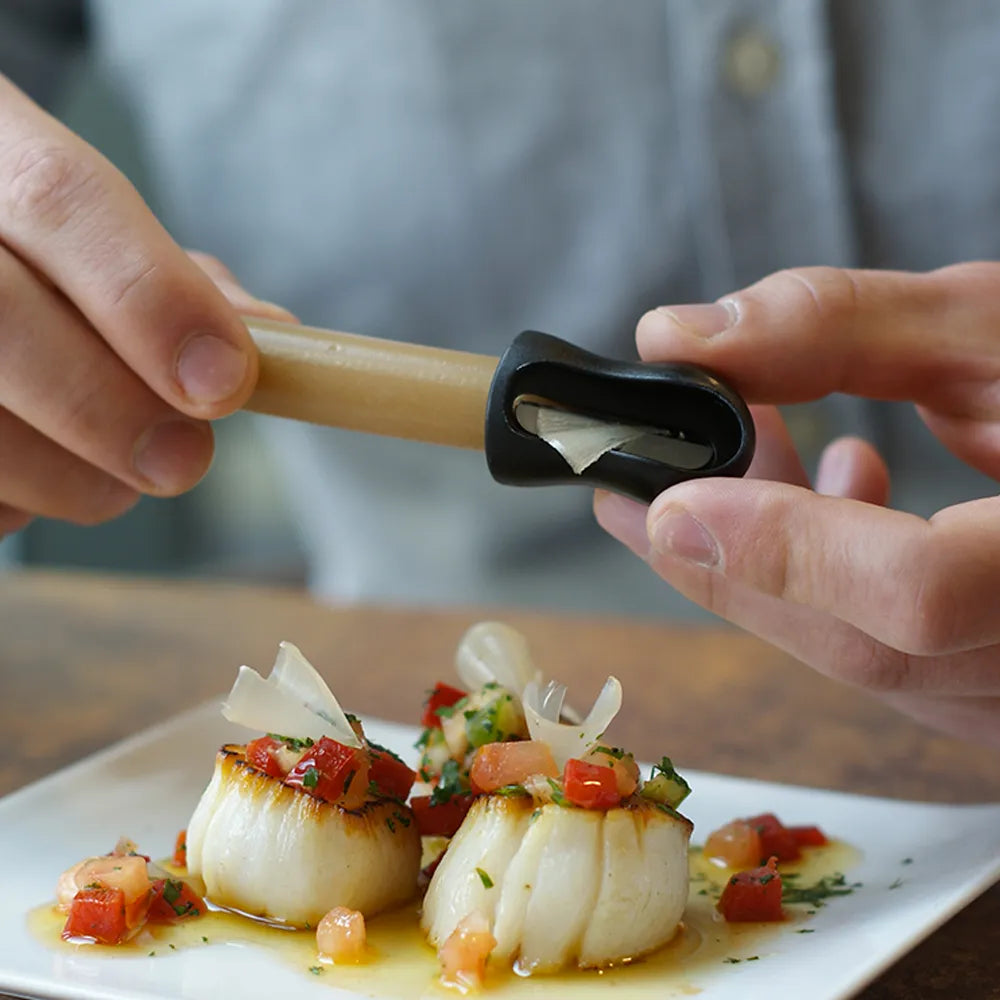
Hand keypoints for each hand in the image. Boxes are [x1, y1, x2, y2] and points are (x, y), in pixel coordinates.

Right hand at [0, 76, 290, 537]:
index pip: (61, 198)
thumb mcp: (103, 232)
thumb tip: (276, 335)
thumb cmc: (37, 251)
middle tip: (184, 461)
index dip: (151, 299)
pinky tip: (32, 473)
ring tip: (112, 478)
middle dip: (108, 407)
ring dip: (65, 476)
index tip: (225, 383)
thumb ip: (183, 279)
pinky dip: (16, 501)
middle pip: (0, 314)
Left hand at [594, 264, 999, 745]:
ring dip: (757, 560)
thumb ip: (842, 327)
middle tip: (621, 482)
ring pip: (858, 654)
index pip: (921, 596)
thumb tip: (680, 336)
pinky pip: (885, 656)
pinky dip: (819, 579)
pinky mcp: (994, 698)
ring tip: (711, 460)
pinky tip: (827, 485)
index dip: (786, 550)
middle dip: (714, 558)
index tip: (667, 499)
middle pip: (856, 641)